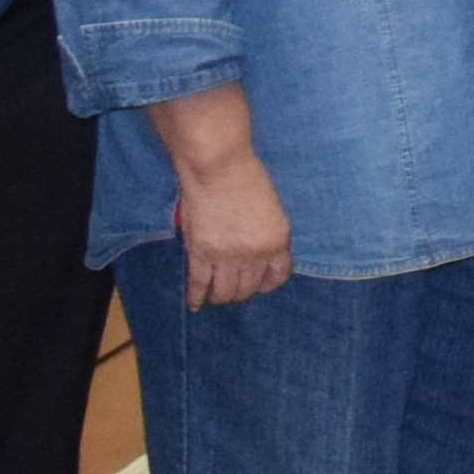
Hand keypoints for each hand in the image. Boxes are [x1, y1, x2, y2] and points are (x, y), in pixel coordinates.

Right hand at [174, 150, 294, 309]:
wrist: (218, 168)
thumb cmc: (248, 178)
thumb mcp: (271, 209)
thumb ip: (266, 234)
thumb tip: (257, 254)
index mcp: (277, 241)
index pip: (277, 276)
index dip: (267, 284)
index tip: (260, 284)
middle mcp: (255, 255)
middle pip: (249, 287)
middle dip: (243, 291)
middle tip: (234, 289)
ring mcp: (226, 257)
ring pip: (225, 291)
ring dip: (221, 296)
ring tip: (217, 295)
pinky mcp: (200, 254)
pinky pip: (199, 284)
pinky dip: (196, 297)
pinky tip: (195, 305)